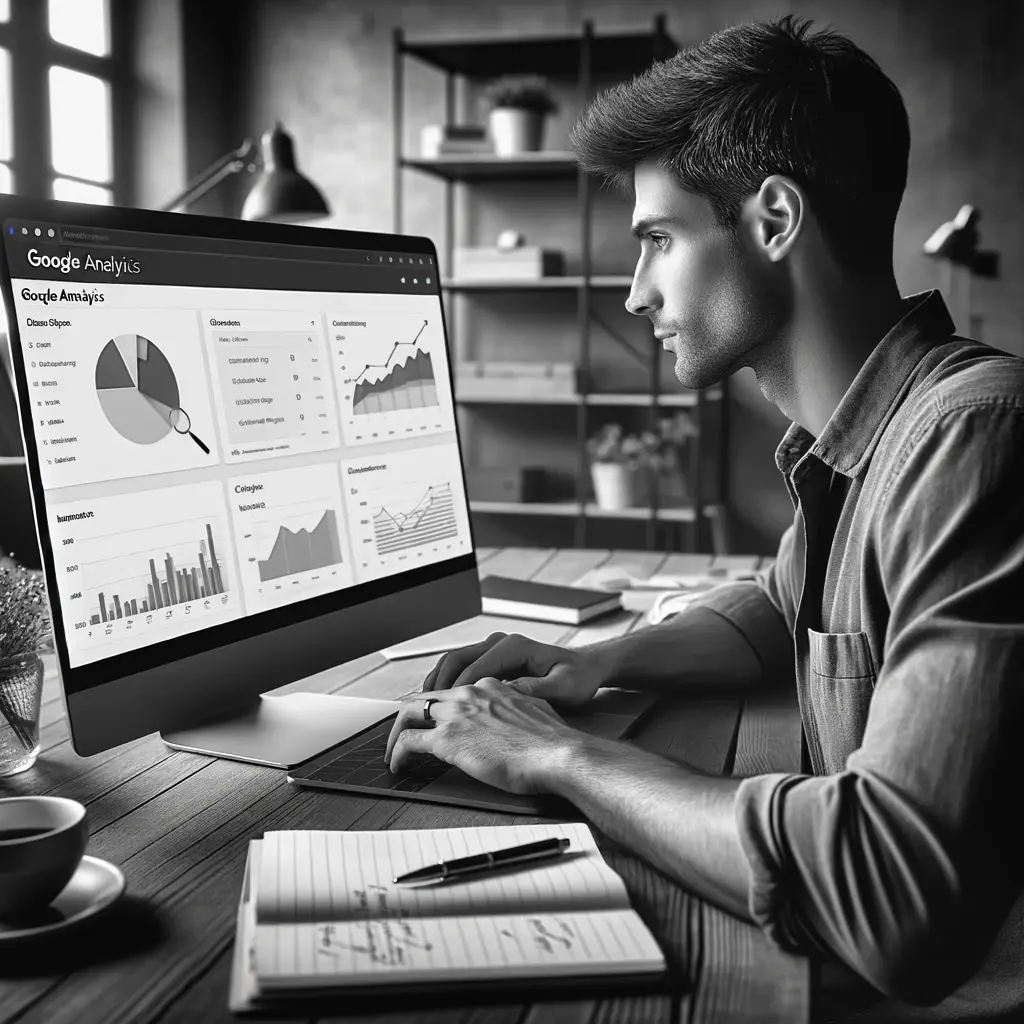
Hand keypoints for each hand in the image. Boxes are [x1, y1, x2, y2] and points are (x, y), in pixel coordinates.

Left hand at [384, 678, 579, 793]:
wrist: (557, 754)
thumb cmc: (554, 741)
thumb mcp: (537, 709)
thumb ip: (522, 705)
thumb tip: (523, 711)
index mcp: (490, 686)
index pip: (453, 690)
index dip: (439, 707)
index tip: (434, 720)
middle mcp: (469, 693)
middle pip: (425, 697)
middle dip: (410, 715)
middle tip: (404, 732)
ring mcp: (456, 714)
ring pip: (409, 713)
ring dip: (396, 732)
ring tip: (394, 751)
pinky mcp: (447, 739)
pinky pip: (409, 740)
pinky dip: (397, 752)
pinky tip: (398, 765)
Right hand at [422, 632, 606, 707]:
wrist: (586, 669)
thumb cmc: (578, 679)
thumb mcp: (564, 687)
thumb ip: (537, 689)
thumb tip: (508, 692)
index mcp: (514, 647)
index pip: (474, 667)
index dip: (455, 691)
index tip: (441, 713)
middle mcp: (501, 643)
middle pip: (456, 658)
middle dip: (437, 685)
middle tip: (422, 710)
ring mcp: (495, 649)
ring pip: (454, 661)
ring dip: (437, 682)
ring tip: (424, 707)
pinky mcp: (493, 659)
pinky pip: (462, 667)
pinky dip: (447, 682)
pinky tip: (440, 702)